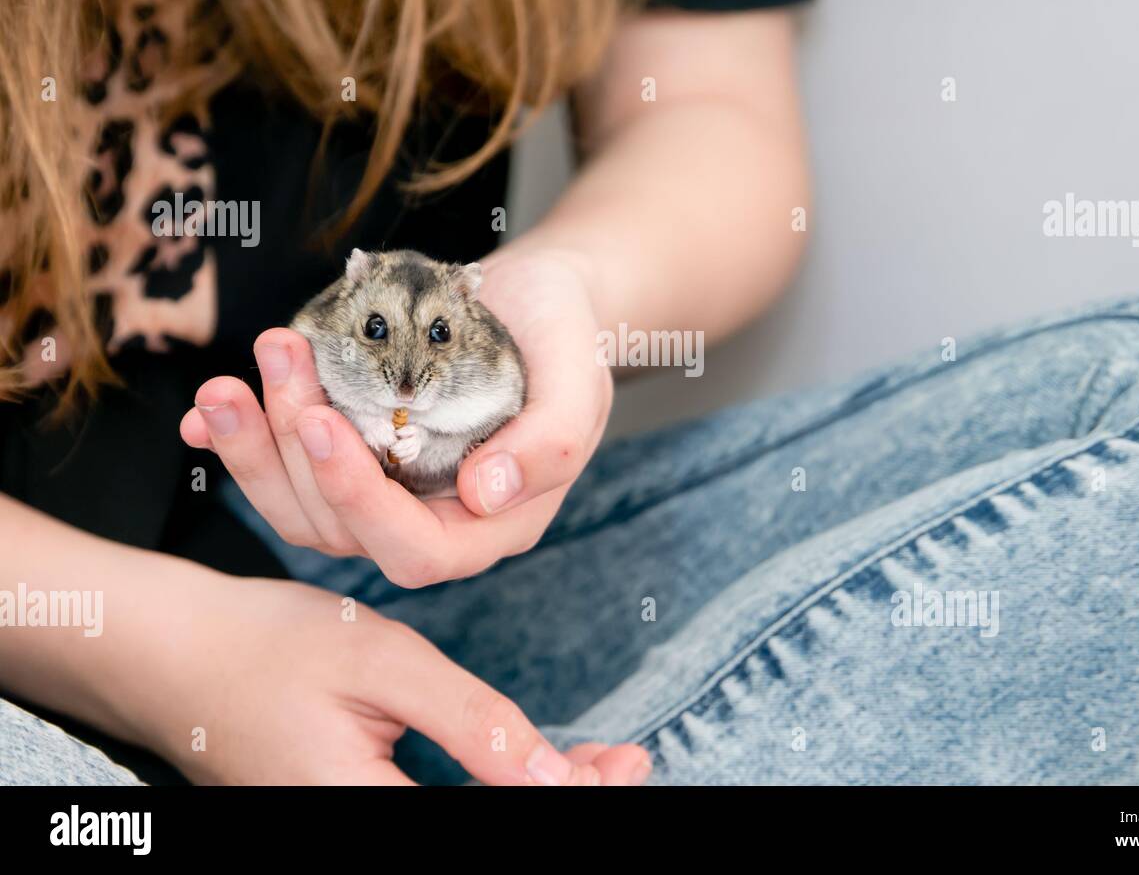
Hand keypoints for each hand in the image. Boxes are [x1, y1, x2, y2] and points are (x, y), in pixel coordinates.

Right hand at [137, 573, 648, 784]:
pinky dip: (488, 783)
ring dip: (532, 791)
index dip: (567, 799)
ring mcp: (344, 818)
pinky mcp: (343, 805)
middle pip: (483, 829)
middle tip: (624, 761)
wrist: (173, 655)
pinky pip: (433, 807)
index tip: (625, 766)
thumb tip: (552, 776)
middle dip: (562, 796)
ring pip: (464, 820)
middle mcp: (352, 825)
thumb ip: (472, 724)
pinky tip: (522, 762)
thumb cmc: (267, 649)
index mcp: (364, 809)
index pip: (493, 824)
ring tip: (593, 761)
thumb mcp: (384, 664)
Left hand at [180, 247, 610, 586]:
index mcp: (491, 522)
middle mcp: (432, 520)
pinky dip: (240, 447)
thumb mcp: (580, 377)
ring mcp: (386, 490)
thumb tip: (485, 496)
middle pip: (343, 529)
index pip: (419, 550)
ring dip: (257, 446)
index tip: (322, 422)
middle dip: (296, 450)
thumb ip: (551, 442)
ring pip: (303, 507)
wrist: (534, 298)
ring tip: (234, 377)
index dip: (362, 501)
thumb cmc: (565, 335)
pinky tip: (205, 413)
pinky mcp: (352, 456)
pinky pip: (288, 473)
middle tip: (281, 355)